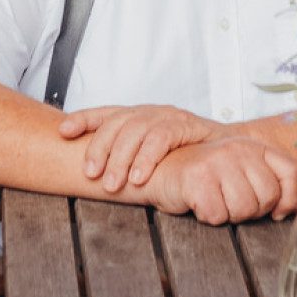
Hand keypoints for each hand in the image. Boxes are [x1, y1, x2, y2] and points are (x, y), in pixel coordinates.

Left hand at [59, 102, 214, 191]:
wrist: (233, 150)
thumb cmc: (188, 155)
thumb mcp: (153, 155)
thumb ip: (129, 158)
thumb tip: (91, 175)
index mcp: (139, 117)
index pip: (106, 113)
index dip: (83, 119)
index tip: (63, 131)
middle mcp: (151, 112)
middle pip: (118, 122)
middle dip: (100, 148)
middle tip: (90, 174)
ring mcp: (169, 116)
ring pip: (137, 128)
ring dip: (121, 157)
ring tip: (112, 183)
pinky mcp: (188, 125)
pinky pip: (163, 136)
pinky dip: (147, 157)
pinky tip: (139, 177)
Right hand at [148, 137, 296, 223]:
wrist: (164, 170)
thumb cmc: (207, 177)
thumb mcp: (243, 171)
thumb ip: (271, 181)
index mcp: (254, 146)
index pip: (290, 173)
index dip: (288, 200)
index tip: (275, 212)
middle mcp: (238, 149)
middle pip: (267, 197)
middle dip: (252, 211)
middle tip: (232, 202)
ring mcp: (218, 161)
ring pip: (244, 209)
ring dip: (229, 215)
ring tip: (217, 201)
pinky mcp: (198, 178)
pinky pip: (218, 215)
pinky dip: (209, 217)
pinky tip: (201, 203)